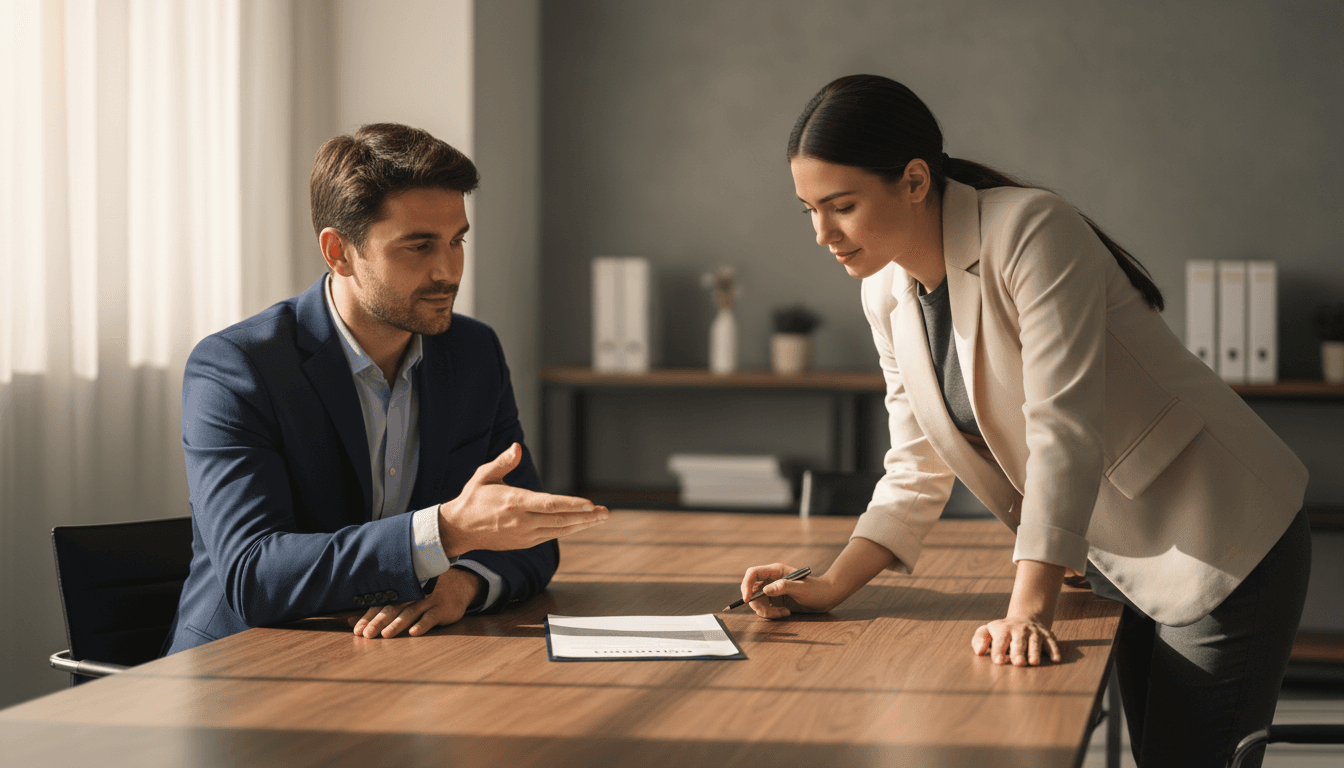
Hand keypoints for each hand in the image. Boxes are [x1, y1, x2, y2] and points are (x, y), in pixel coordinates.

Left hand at [348, 568, 483, 638]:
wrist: (459, 584)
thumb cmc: (424, 594)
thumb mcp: (402, 599)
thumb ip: (377, 610)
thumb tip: (348, 621)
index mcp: (400, 594)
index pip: (381, 605)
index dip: (368, 617)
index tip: (357, 630)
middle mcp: (412, 596)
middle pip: (393, 609)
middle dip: (379, 622)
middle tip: (367, 634)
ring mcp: (428, 601)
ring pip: (410, 613)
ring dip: (397, 624)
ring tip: (386, 635)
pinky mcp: (442, 609)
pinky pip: (431, 617)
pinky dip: (422, 624)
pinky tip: (414, 632)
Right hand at [438, 443, 608, 556]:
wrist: (458, 530)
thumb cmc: (473, 498)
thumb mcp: (484, 476)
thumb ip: (502, 462)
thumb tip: (516, 448)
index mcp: (515, 502)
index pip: (550, 504)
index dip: (572, 505)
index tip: (590, 504)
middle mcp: (522, 521)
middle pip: (561, 520)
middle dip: (586, 517)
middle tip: (606, 512)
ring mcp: (524, 534)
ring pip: (559, 530)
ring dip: (582, 525)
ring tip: (600, 518)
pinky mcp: (524, 543)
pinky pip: (552, 536)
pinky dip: (568, 530)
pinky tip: (580, 524)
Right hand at [740, 562, 841, 618]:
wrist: (826, 598)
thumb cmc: (816, 589)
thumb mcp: (801, 588)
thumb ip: (783, 587)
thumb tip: (765, 590)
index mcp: (775, 571)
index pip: (753, 573)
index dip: (746, 585)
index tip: (747, 599)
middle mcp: (771, 580)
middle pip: (752, 590)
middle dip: (757, 604)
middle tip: (768, 613)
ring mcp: (773, 591)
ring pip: (758, 602)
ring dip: (767, 611)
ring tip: (783, 613)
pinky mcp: (776, 601)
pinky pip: (766, 609)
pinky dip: (772, 614)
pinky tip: (786, 613)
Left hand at [971, 559, 1065, 665]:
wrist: (1024, 619)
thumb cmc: (1002, 632)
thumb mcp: (988, 631)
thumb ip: (980, 639)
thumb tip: (979, 651)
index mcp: (1003, 630)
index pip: (1000, 640)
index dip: (999, 650)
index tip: (998, 661)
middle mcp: (1020, 630)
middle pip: (1019, 641)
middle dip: (1018, 652)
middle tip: (1018, 663)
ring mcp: (1034, 632)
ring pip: (1035, 642)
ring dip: (1035, 652)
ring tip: (1034, 662)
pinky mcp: (1047, 636)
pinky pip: (1051, 643)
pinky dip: (1054, 650)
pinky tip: (1056, 659)